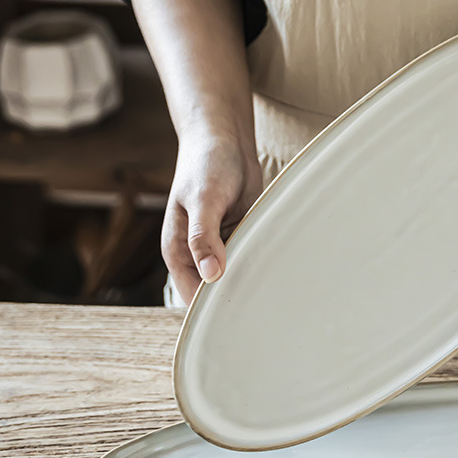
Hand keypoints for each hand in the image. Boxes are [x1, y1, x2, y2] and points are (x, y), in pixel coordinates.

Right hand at [162, 130, 262, 303]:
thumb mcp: (203, 199)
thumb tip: (210, 274)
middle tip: (264, 310)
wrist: (225, 141)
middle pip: (216, 292)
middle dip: (235, 299)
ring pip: (236, 278)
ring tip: (275, 296)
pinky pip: (252, 259)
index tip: (238, 316)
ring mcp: (221, 247)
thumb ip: (203, 237)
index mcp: (179, 251)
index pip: (192, 296)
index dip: (212, 309)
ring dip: (252, 283)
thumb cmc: (205, 165)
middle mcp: (198, 254)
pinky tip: (278, 271)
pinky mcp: (241, 237)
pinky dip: (262, 264)